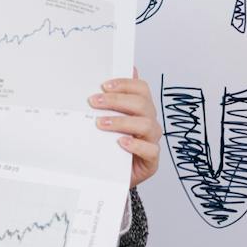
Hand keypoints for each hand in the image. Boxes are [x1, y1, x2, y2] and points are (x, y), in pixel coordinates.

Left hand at [88, 67, 160, 187]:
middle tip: (94, 102)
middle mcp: (149, 122)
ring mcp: (152, 141)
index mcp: (142, 109)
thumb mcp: (108, 121)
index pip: (141, 89)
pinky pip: (150, 150)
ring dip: (121, 122)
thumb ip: (114, 99)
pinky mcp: (151, 160)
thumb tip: (124, 72)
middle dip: (116, 101)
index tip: (104, 86)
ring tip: (101, 124)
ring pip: (146, 125)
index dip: (124, 84)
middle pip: (142, 104)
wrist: (113, 175)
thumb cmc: (112, 146)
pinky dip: (135, 145)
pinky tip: (121, 142)